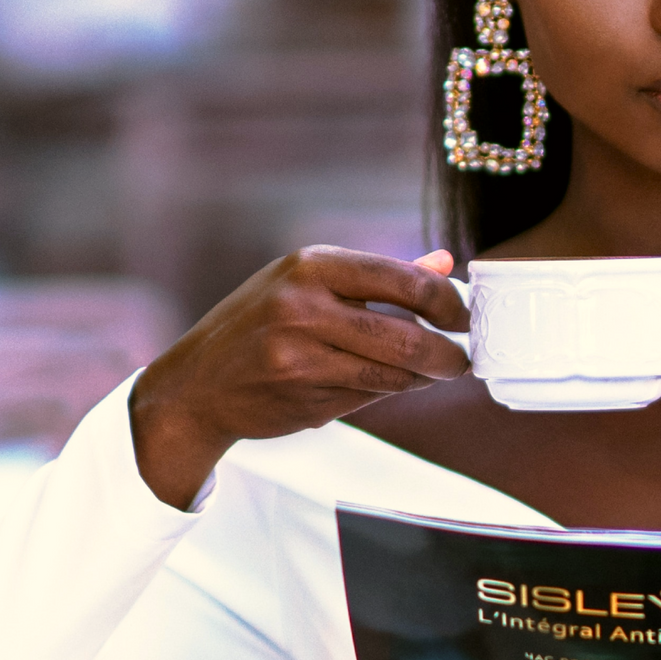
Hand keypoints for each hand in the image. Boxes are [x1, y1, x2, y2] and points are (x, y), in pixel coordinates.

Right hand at [129, 247, 469, 508]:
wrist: (195, 385)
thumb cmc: (259, 324)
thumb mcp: (309, 281)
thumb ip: (379, 276)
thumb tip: (445, 263)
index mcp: (313, 264)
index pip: (406, 280)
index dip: (449, 303)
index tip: (466, 317)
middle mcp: (305, 304)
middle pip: (407, 336)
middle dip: (448, 354)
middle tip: (463, 360)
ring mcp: (300, 354)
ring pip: (392, 373)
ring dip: (424, 377)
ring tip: (434, 372)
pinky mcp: (302, 395)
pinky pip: (369, 395)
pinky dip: (390, 391)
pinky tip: (391, 383)